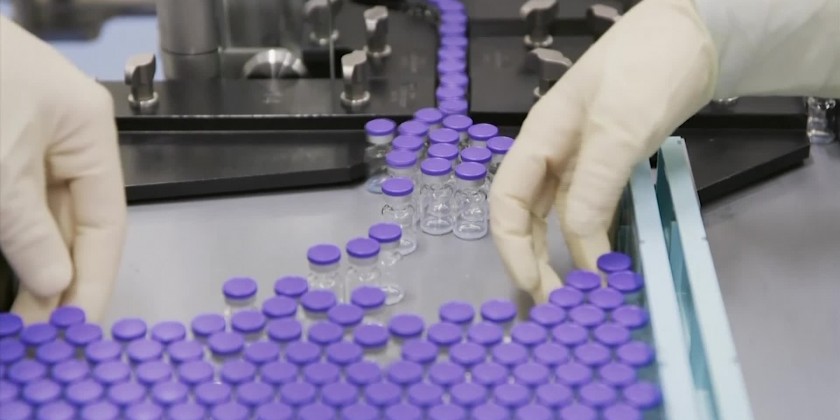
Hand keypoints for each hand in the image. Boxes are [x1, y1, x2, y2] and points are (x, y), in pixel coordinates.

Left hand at [0, 17, 125, 322]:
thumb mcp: (1, 167)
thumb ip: (28, 229)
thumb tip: (53, 285)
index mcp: (88, 133)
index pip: (106, 221)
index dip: (95, 278)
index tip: (79, 326)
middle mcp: (65, 138)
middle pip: (73, 224)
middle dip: (58, 279)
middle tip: (43, 334)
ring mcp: (27, 141)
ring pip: (38, 217)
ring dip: (31, 265)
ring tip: (24, 316)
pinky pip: (11, 204)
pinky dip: (11, 238)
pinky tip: (9, 276)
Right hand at [490, 0, 839, 301]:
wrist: (691, 35)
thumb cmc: (646, 69)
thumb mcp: (618, 128)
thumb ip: (593, 185)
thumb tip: (579, 244)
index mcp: (540, 138)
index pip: (505, 200)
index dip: (511, 246)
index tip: (534, 282)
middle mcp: (553, 153)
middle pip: (526, 215)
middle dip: (534, 258)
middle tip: (558, 302)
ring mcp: (581, 158)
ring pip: (558, 216)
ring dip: (566, 253)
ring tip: (582, 289)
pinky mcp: (610, 163)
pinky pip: (590, 208)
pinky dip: (593, 236)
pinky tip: (603, 257)